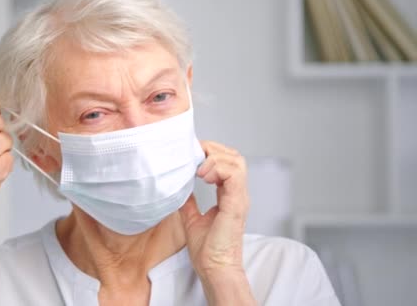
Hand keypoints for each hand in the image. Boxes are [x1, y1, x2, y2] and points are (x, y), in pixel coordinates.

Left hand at [179, 140, 249, 276]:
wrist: (214, 269)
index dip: (211, 153)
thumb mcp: (192, 218)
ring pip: (237, 161)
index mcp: (229, 196)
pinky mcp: (236, 204)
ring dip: (215, 158)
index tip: (192, 154)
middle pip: (235, 156)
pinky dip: (218, 169)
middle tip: (195, 155)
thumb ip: (188, 202)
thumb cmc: (208, 251)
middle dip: (213, 149)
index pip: (228, 162)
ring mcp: (239, 198)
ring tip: (199, 169)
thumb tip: (179, 188)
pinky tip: (203, 176)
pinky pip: (234, 175)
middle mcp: (237, 194)